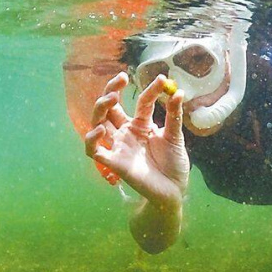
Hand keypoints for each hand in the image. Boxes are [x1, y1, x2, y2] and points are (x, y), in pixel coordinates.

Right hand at [85, 72, 189, 205]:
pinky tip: (101, 130)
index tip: (163, 80)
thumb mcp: (175, 137)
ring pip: (97, 123)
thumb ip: (174, 116)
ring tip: (111, 98)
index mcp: (141, 125)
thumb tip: (179, 92)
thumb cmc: (173, 165)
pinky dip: (92, 140)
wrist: (174, 191)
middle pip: (109, 108)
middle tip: (120, 80)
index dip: (150, 90)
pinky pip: (94, 150)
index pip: (140, 102)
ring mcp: (119, 147)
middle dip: (110, 91)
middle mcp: (126, 133)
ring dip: (100, 109)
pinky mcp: (114, 163)